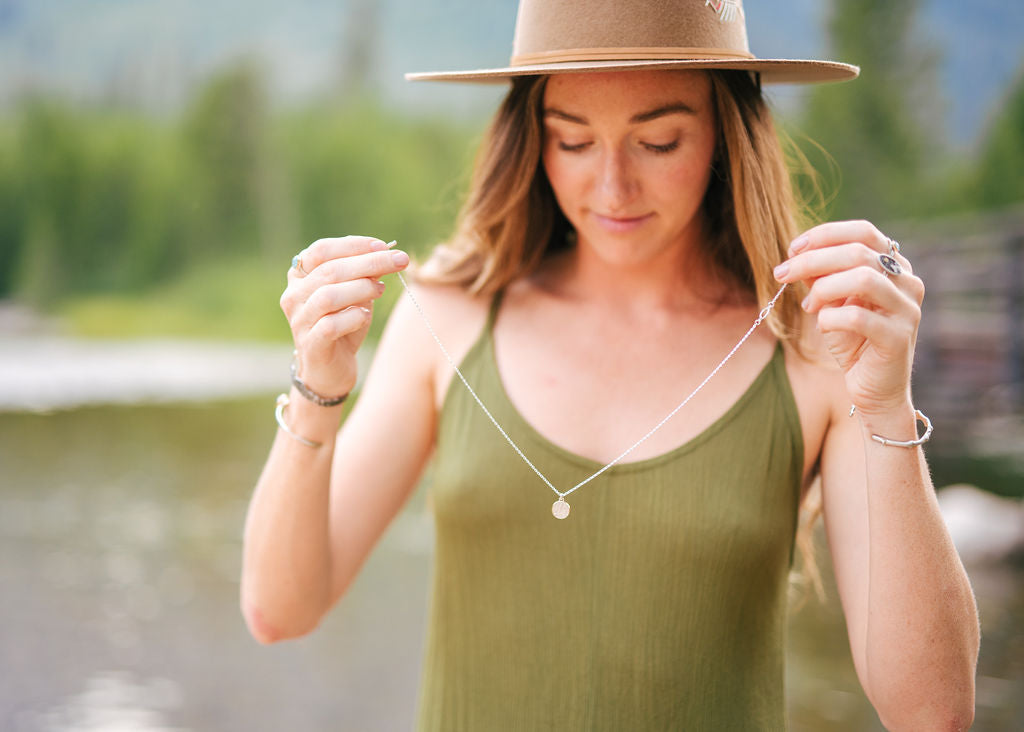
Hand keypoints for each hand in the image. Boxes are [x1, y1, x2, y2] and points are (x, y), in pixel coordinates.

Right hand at [280, 236, 409, 397]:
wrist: (330, 371)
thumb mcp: (356, 295)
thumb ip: (365, 275)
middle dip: (369, 262)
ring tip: (381, 289)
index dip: (353, 245)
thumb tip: (388, 255)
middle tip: (399, 261)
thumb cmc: (343, 326)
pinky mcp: (310, 345)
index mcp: (300, 277)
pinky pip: (331, 325)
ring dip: (361, 288)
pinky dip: (353, 317)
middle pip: (330, 270)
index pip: (322, 250)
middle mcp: (294, 296)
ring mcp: (299, 321)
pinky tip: (366, 316)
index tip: (383, 246)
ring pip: (328, 296)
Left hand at [773, 220, 924, 414]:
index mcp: (895, 267)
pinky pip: (857, 317)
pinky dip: (829, 318)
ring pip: (863, 278)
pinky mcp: (897, 339)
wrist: (874, 390)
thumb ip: (822, 277)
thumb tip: (798, 254)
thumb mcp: (833, 303)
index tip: (792, 248)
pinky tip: (822, 326)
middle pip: (859, 252)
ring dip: (823, 288)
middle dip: (812, 260)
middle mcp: (908, 283)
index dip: (825, 235)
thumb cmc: (854, 342)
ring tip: (808, 305)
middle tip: (781, 273)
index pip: (863, 232)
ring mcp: (907, 310)